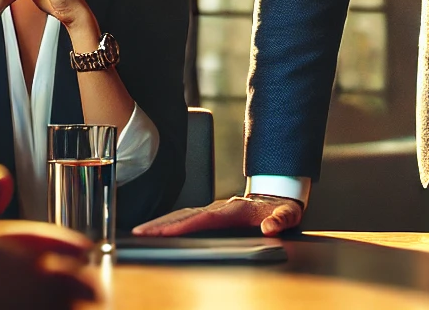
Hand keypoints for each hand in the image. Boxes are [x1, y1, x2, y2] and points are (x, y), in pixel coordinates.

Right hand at [132, 194, 303, 236]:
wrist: (279, 196)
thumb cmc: (282, 208)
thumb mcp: (288, 215)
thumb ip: (281, 220)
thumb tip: (270, 226)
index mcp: (235, 210)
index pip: (204, 218)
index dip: (183, 225)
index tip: (163, 231)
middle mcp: (221, 207)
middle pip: (186, 214)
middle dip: (162, 224)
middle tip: (139, 233)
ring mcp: (215, 208)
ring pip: (184, 213)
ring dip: (161, 222)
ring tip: (140, 232)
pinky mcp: (212, 212)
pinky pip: (187, 215)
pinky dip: (170, 221)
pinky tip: (157, 228)